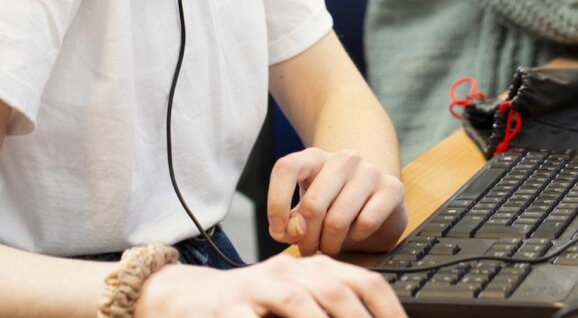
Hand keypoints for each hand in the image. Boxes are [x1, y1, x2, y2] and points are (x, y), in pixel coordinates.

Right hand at [136, 253, 403, 317]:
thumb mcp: (299, 298)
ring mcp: (258, 288)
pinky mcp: (228, 308)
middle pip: (335, 291)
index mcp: (316, 269)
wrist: (189, 297)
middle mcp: (292, 272)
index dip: (388, 308)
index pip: (365, 281)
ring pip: (298, 303)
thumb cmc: (255, 302)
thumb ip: (334, 306)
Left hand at [268, 149, 406, 256]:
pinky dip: (357, 237)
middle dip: (307, 238)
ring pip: (338, 219)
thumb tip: (290, 231)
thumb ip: (289, 224)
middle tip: (309, 249)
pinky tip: (356, 234)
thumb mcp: (305, 214)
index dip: (276, 202)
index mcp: (315, 158)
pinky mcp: (392, 187)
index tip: (278, 229)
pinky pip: (366, 222)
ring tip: (329, 246)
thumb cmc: (334, 209)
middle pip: (312, 204)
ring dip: (329, 243)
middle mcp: (343, 159)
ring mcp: (370, 171)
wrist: (376, 206)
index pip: (287, 168)